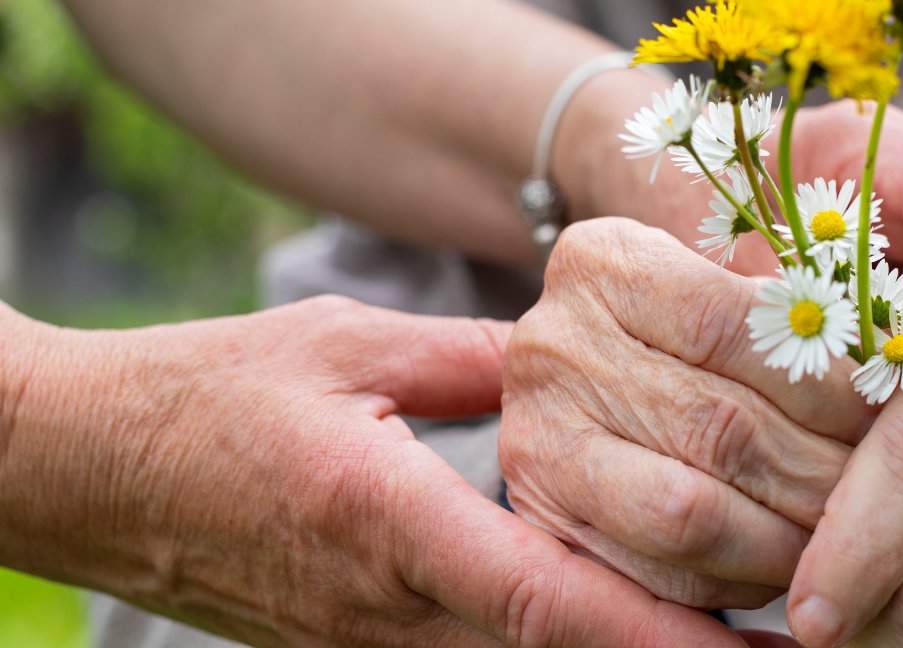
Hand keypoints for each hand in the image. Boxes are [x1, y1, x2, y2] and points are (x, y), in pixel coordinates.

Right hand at [0, 297, 748, 646]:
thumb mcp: (349, 345)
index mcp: (386, 519)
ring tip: (738, 644)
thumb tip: (583, 354)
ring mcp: (372, 646)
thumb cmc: (212, 394)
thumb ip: (478, 358)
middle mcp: (386, 607)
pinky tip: (622, 626)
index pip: (539, 600)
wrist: (89, 470)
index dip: (652, 633)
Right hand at [498, 217, 864, 609]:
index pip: (745, 329)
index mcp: (605, 263)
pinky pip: (661, 573)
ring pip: (693, 514)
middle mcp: (554, 346)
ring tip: (864, 540)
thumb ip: (858, 251)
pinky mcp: (543, 521)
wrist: (599, 353)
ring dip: (796, 541)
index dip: (840, 385)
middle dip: (832, 476)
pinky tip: (799, 565)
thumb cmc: (714, 301)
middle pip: (725, 429)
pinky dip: (745, 579)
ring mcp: (536, 440)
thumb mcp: (762, 253)